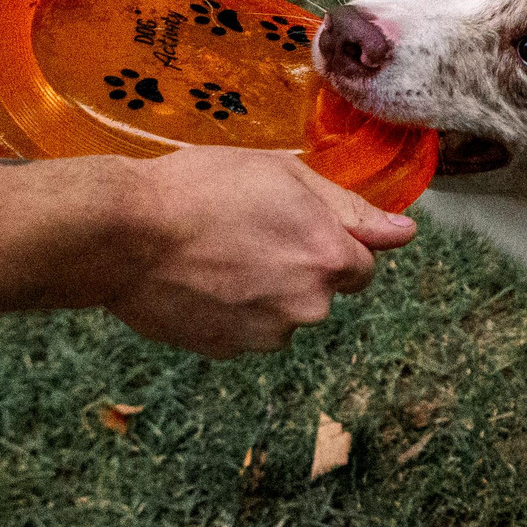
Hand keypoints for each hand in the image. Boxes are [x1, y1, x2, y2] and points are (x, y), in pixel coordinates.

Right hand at [99, 147, 415, 356]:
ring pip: (281, 315)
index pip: (361, 265)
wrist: (121, 234)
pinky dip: (228, 312)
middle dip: (295, 269)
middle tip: (244, 233)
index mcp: (330, 257)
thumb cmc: (200, 188)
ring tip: (213, 256)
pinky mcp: (227, 351)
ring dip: (262, 293)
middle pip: (321, 293)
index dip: (328, 242)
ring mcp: (267, 334)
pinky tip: (197, 281)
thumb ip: (349, 207)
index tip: (291, 226)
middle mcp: (309, 305)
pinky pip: (243, 331)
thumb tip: (405, 233)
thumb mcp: (281, 174)